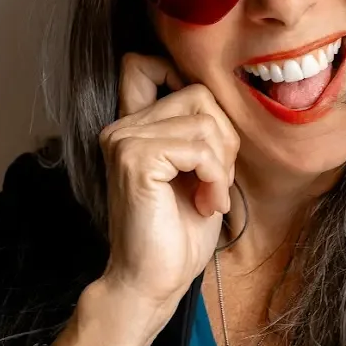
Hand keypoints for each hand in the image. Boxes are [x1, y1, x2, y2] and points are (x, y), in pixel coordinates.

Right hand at [98, 53, 239, 314]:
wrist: (154, 281)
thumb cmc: (178, 233)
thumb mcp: (196, 170)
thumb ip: (197, 130)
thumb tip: (222, 95)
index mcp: (132, 126)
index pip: (144, 64)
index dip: (183, 79)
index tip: (204, 135)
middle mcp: (121, 127)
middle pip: (199, 93)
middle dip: (224, 138)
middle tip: (215, 182)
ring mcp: (124, 141)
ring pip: (205, 120)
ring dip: (222, 164)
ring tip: (209, 197)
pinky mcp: (136, 160)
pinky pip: (199, 147)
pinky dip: (215, 177)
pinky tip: (207, 204)